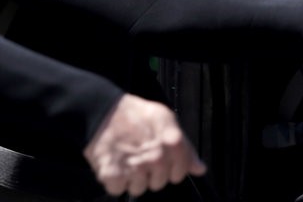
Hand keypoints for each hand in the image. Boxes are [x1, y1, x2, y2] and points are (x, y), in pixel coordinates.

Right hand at [83, 94, 206, 196]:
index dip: (172, 169)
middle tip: (141, 156)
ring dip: (132, 178)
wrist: (102, 111)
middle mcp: (156, 157)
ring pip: (139, 189)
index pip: (180, 172)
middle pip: (159, 183)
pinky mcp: (113, 174)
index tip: (164, 163)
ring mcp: (135, 167)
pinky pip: (117, 190)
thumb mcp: (166, 120)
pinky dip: (114, 180)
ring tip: (127, 158)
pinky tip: (115, 163)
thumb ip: (186, 147)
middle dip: (151, 173)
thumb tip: (200, 169)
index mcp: (172, 142)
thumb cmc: (135, 115)